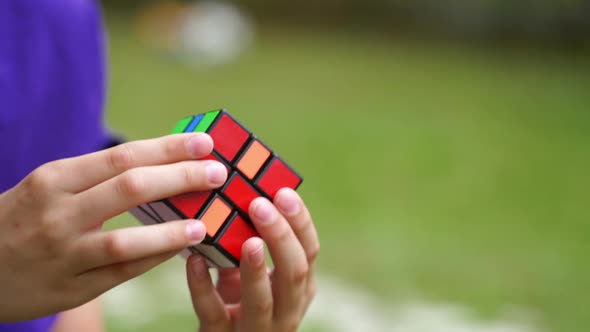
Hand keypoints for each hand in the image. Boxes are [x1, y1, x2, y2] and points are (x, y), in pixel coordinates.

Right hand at [0, 133, 227, 320]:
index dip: (168, 149)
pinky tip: (180, 248)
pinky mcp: (70, 287)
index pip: (122, 157)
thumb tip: (162, 163)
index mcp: (54, 179)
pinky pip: (122, 272)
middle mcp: (58, 213)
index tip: (204, 143)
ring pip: (126, 239)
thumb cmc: (23, 218)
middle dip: (182, 178)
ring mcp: (64, 253)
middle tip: (218, 173)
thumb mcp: (49, 186)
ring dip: (172, 230)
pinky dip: (154, 258)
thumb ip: (98, 177)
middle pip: (131, 188)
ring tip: (204, 223)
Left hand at [187, 189, 318, 331]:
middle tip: (260, 205)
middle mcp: (287, 309)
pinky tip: (195, 261)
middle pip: (294, 272)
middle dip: (280, 237)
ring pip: (262, 300)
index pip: (310, 250)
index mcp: (299, 286)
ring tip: (248, 240)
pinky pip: (214, 313)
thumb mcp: (252, 273)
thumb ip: (250, 242)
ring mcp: (257, 328)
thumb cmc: (239, 300)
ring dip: (255, 269)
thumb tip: (236, 194)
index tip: (284, 192)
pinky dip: (204, 286)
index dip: (300, 221)